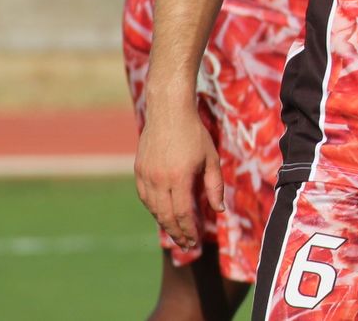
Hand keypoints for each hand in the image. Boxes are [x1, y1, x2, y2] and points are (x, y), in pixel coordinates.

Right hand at [134, 101, 222, 250]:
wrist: (168, 113)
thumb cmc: (195, 134)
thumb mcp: (211, 159)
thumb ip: (214, 186)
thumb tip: (218, 210)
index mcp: (180, 178)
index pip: (184, 213)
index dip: (189, 230)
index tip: (195, 242)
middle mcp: (160, 180)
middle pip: (166, 216)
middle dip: (177, 233)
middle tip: (186, 245)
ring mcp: (146, 176)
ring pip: (154, 209)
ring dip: (165, 224)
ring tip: (176, 234)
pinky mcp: (139, 171)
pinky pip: (145, 198)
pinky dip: (154, 210)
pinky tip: (163, 214)